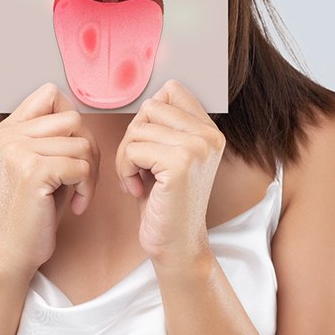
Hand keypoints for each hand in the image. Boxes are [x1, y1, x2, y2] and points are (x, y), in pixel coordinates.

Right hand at [0, 82, 100, 280]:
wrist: (13, 250)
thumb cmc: (33, 210)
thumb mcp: (38, 165)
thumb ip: (53, 137)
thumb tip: (81, 116)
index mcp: (8, 130)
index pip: (50, 94)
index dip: (72, 120)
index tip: (73, 150)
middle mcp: (8, 135)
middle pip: (73, 119)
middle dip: (88, 149)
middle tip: (83, 178)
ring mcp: (17, 151)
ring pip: (82, 143)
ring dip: (90, 173)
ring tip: (79, 194)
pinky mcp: (33, 171)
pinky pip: (82, 166)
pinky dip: (87, 188)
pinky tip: (76, 206)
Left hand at [115, 79, 224, 268]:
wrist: (176, 244)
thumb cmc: (164, 201)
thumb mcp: (169, 157)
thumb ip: (165, 127)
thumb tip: (148, 101)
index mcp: (209, 131)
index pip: (171, 90)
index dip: (148, 116)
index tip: (147, 146)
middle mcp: (209, 135)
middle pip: (150, 108)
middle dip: (132, 138)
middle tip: (136, 167)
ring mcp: (198, 148)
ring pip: (138, 128)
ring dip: (126, 157)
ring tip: (136, 180)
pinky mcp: (181, 164)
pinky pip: (133, 150)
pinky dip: (125, 170)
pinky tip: (136, 190)